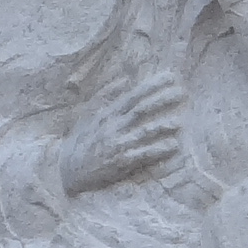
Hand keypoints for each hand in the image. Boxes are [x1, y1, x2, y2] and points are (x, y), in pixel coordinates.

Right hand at [60, 71, 186, 193]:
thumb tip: (123, 79)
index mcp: (107, 114)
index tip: (169, 77)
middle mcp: (113, 127)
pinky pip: (143, 154)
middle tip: (181, 92)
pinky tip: (173, 146)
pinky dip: (158, 150)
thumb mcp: (87, 115)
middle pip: (141, 110)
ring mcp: (117, 145)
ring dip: (162, 126)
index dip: (151, 86)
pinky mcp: (121, 162)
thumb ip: (105, 95)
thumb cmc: (79, 142)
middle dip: (161, 100)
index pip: (132, 96)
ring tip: (179, 122)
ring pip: (144, 132)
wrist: (66, 170)